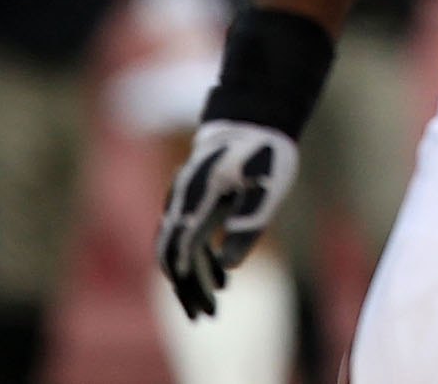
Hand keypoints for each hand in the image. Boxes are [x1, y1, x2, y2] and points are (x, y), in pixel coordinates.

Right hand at [156, 120, 298, 319]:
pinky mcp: (194, 202)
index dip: (186, 283)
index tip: (200, 308)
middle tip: (204, 317)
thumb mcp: (265, 188)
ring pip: (177, 249)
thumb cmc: (264, 151)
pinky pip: (189, 237)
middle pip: (171, 256)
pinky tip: (222, 278)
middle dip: (185, 289)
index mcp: (195, 200)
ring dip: (192, 279)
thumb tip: (228, 266)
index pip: (178, 251)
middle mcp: (181, 202)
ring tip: (213, 306)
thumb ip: (248, 224)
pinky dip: (201, 260)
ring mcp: (184, 201)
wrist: (253, 119)